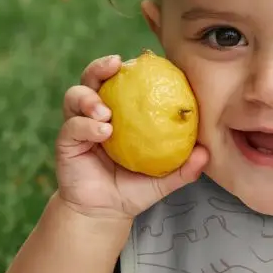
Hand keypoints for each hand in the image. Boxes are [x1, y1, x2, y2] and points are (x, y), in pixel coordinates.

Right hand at [56, 54, 209, 219]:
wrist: (106, 212)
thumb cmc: (135, 189)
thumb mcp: (164, 180)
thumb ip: (184, 168)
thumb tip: (206, 153)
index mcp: (121, 112)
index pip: (123, 81)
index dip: (130, 67)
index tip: (143, 59)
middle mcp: (97, 112)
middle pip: (93, 77)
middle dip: (101, 66)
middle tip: (115, 64)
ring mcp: (79, 125)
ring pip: (75, 95)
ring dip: (89, 97)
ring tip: (106, 111)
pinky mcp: (67, 142)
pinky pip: (72, 126)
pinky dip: (86, 125)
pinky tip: (102, 132)